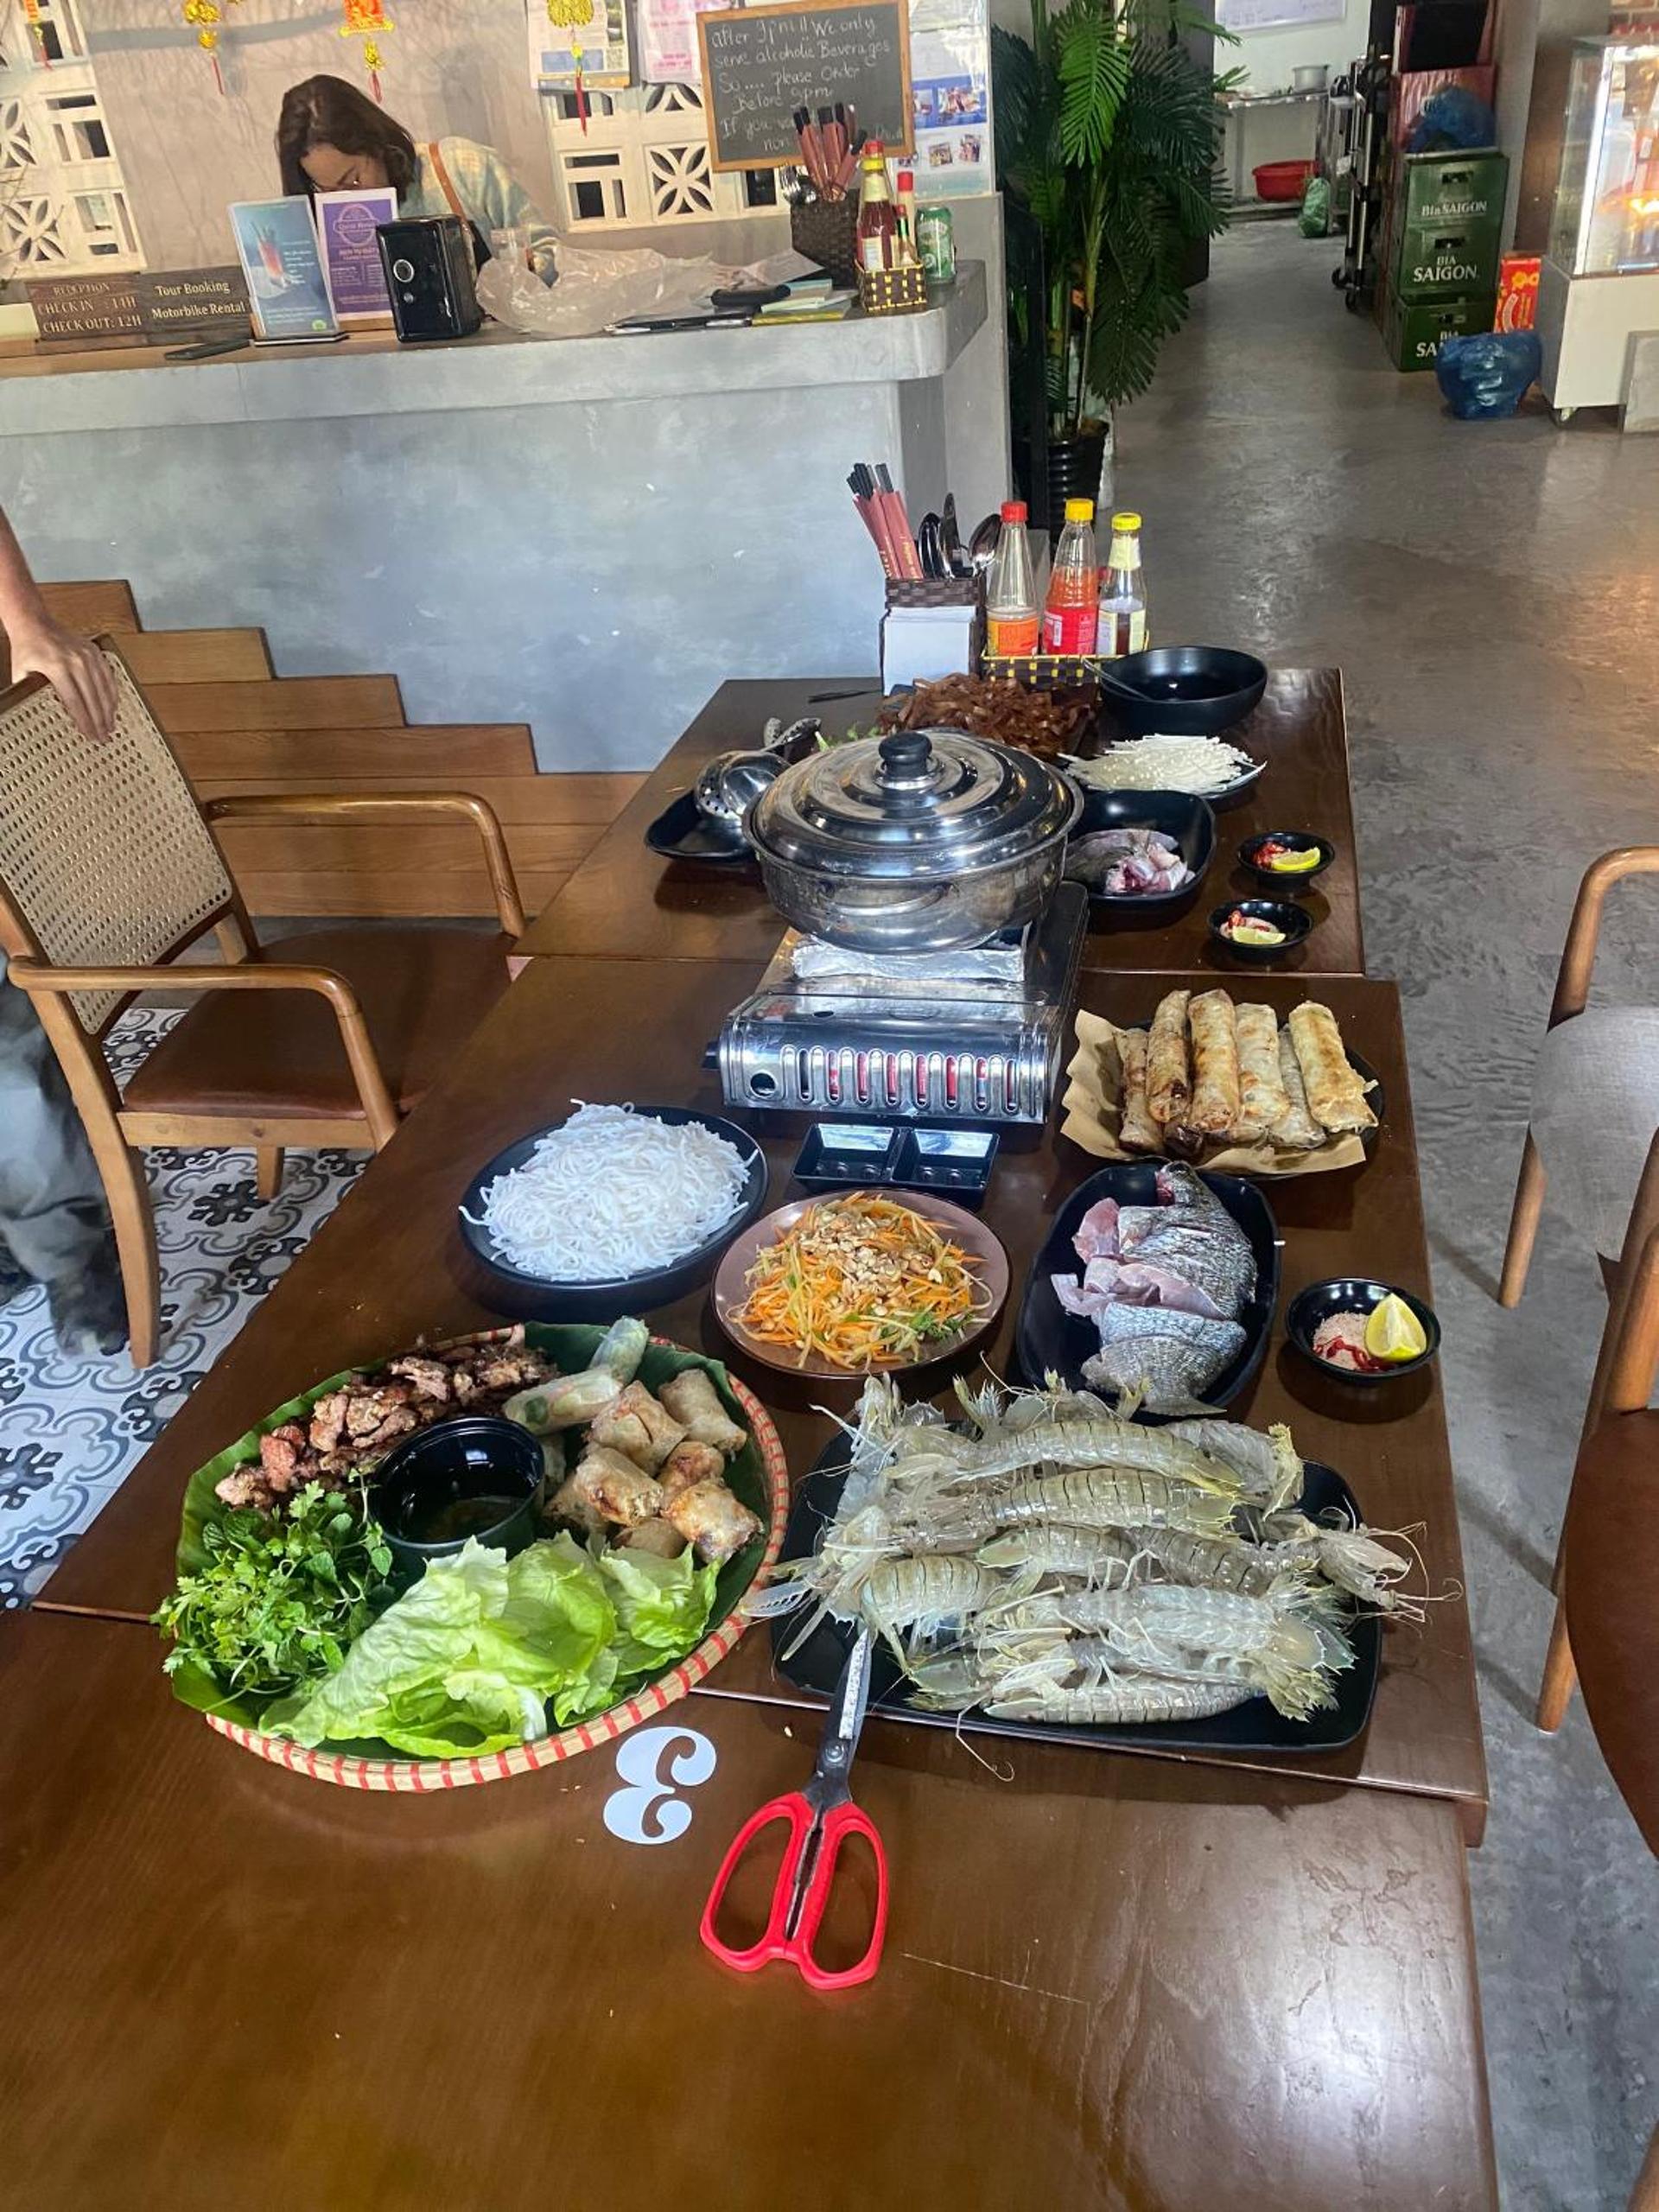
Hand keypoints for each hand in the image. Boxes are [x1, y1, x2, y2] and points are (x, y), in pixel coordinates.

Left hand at [8, 618, 118, 741]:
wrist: (34, 623)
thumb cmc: (27, 648)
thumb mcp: (21, 674)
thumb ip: (32, 695)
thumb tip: (41, 717)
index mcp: (57, 667)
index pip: (75, 702)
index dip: (84, 721)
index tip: (89, 735)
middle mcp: (76, 661)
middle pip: (93, 699)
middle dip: (99, 721)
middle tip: (103, 737)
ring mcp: (88, 656)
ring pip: (104, 689)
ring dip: (109, 711)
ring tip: (110, 727)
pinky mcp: (95, 652)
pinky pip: (108, 677)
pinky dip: (112, 694)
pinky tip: (113, 706)